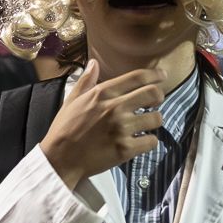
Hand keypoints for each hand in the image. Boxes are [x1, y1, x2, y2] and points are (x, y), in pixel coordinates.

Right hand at [36, 56, 166, 187]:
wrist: (59, 159)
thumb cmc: (64, 129)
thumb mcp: (71, 101)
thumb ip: (86, 81)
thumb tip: (94, 63)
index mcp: (102, 94)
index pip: (138, 77)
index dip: (155, 75)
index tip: (163, 76)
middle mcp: (115, 108)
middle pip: (153, 94)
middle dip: (158, 97)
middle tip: (155, 102)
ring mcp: (122, 129)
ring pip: (156, 119)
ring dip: (153, 121)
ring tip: (145, 125)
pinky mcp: (125, 149)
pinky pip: (152, 141)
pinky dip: (149, 142)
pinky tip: (140, 142)